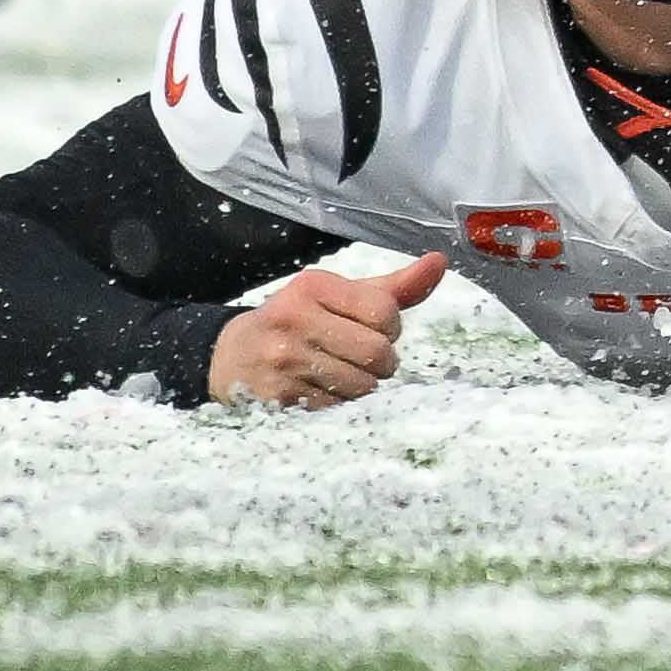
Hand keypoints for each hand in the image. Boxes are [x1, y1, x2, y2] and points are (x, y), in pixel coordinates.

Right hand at [210, 250, 444, 408]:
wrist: (229, 357)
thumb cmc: (299, 322)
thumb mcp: (338, 297)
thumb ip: (393, 287)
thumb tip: (440, 261)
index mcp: (312, 286)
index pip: (385, 310)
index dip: (391, 327)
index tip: (375, 329)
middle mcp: (293, 319)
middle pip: (377, 352)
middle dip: (381, 361)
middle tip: (363, 358)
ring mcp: (282, 360)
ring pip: (361, 385)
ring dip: (362, 385)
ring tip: (340, 372)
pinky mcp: (276, 397)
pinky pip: (335, 408)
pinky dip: (339, 403)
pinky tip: (320, 389)